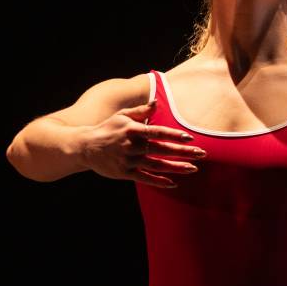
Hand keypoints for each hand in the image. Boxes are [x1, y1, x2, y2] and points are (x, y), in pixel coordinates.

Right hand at [77, 101, 206, 187]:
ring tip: (193, 168)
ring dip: (176, 167)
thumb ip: (141, 111)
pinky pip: (145, 178)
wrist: (85, 146)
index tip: (190, 138)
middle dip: (183, 152)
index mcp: (133, 130)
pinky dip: (159, 181)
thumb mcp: (122, 116)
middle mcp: (132, 146)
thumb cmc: (108, 128)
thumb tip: (157, 102)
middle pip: (162, 150)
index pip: (157, 132)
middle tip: (201, 154)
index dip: (174, 135)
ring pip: (157, 165)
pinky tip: (173, 183)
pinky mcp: (125, 173)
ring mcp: (128, 160)